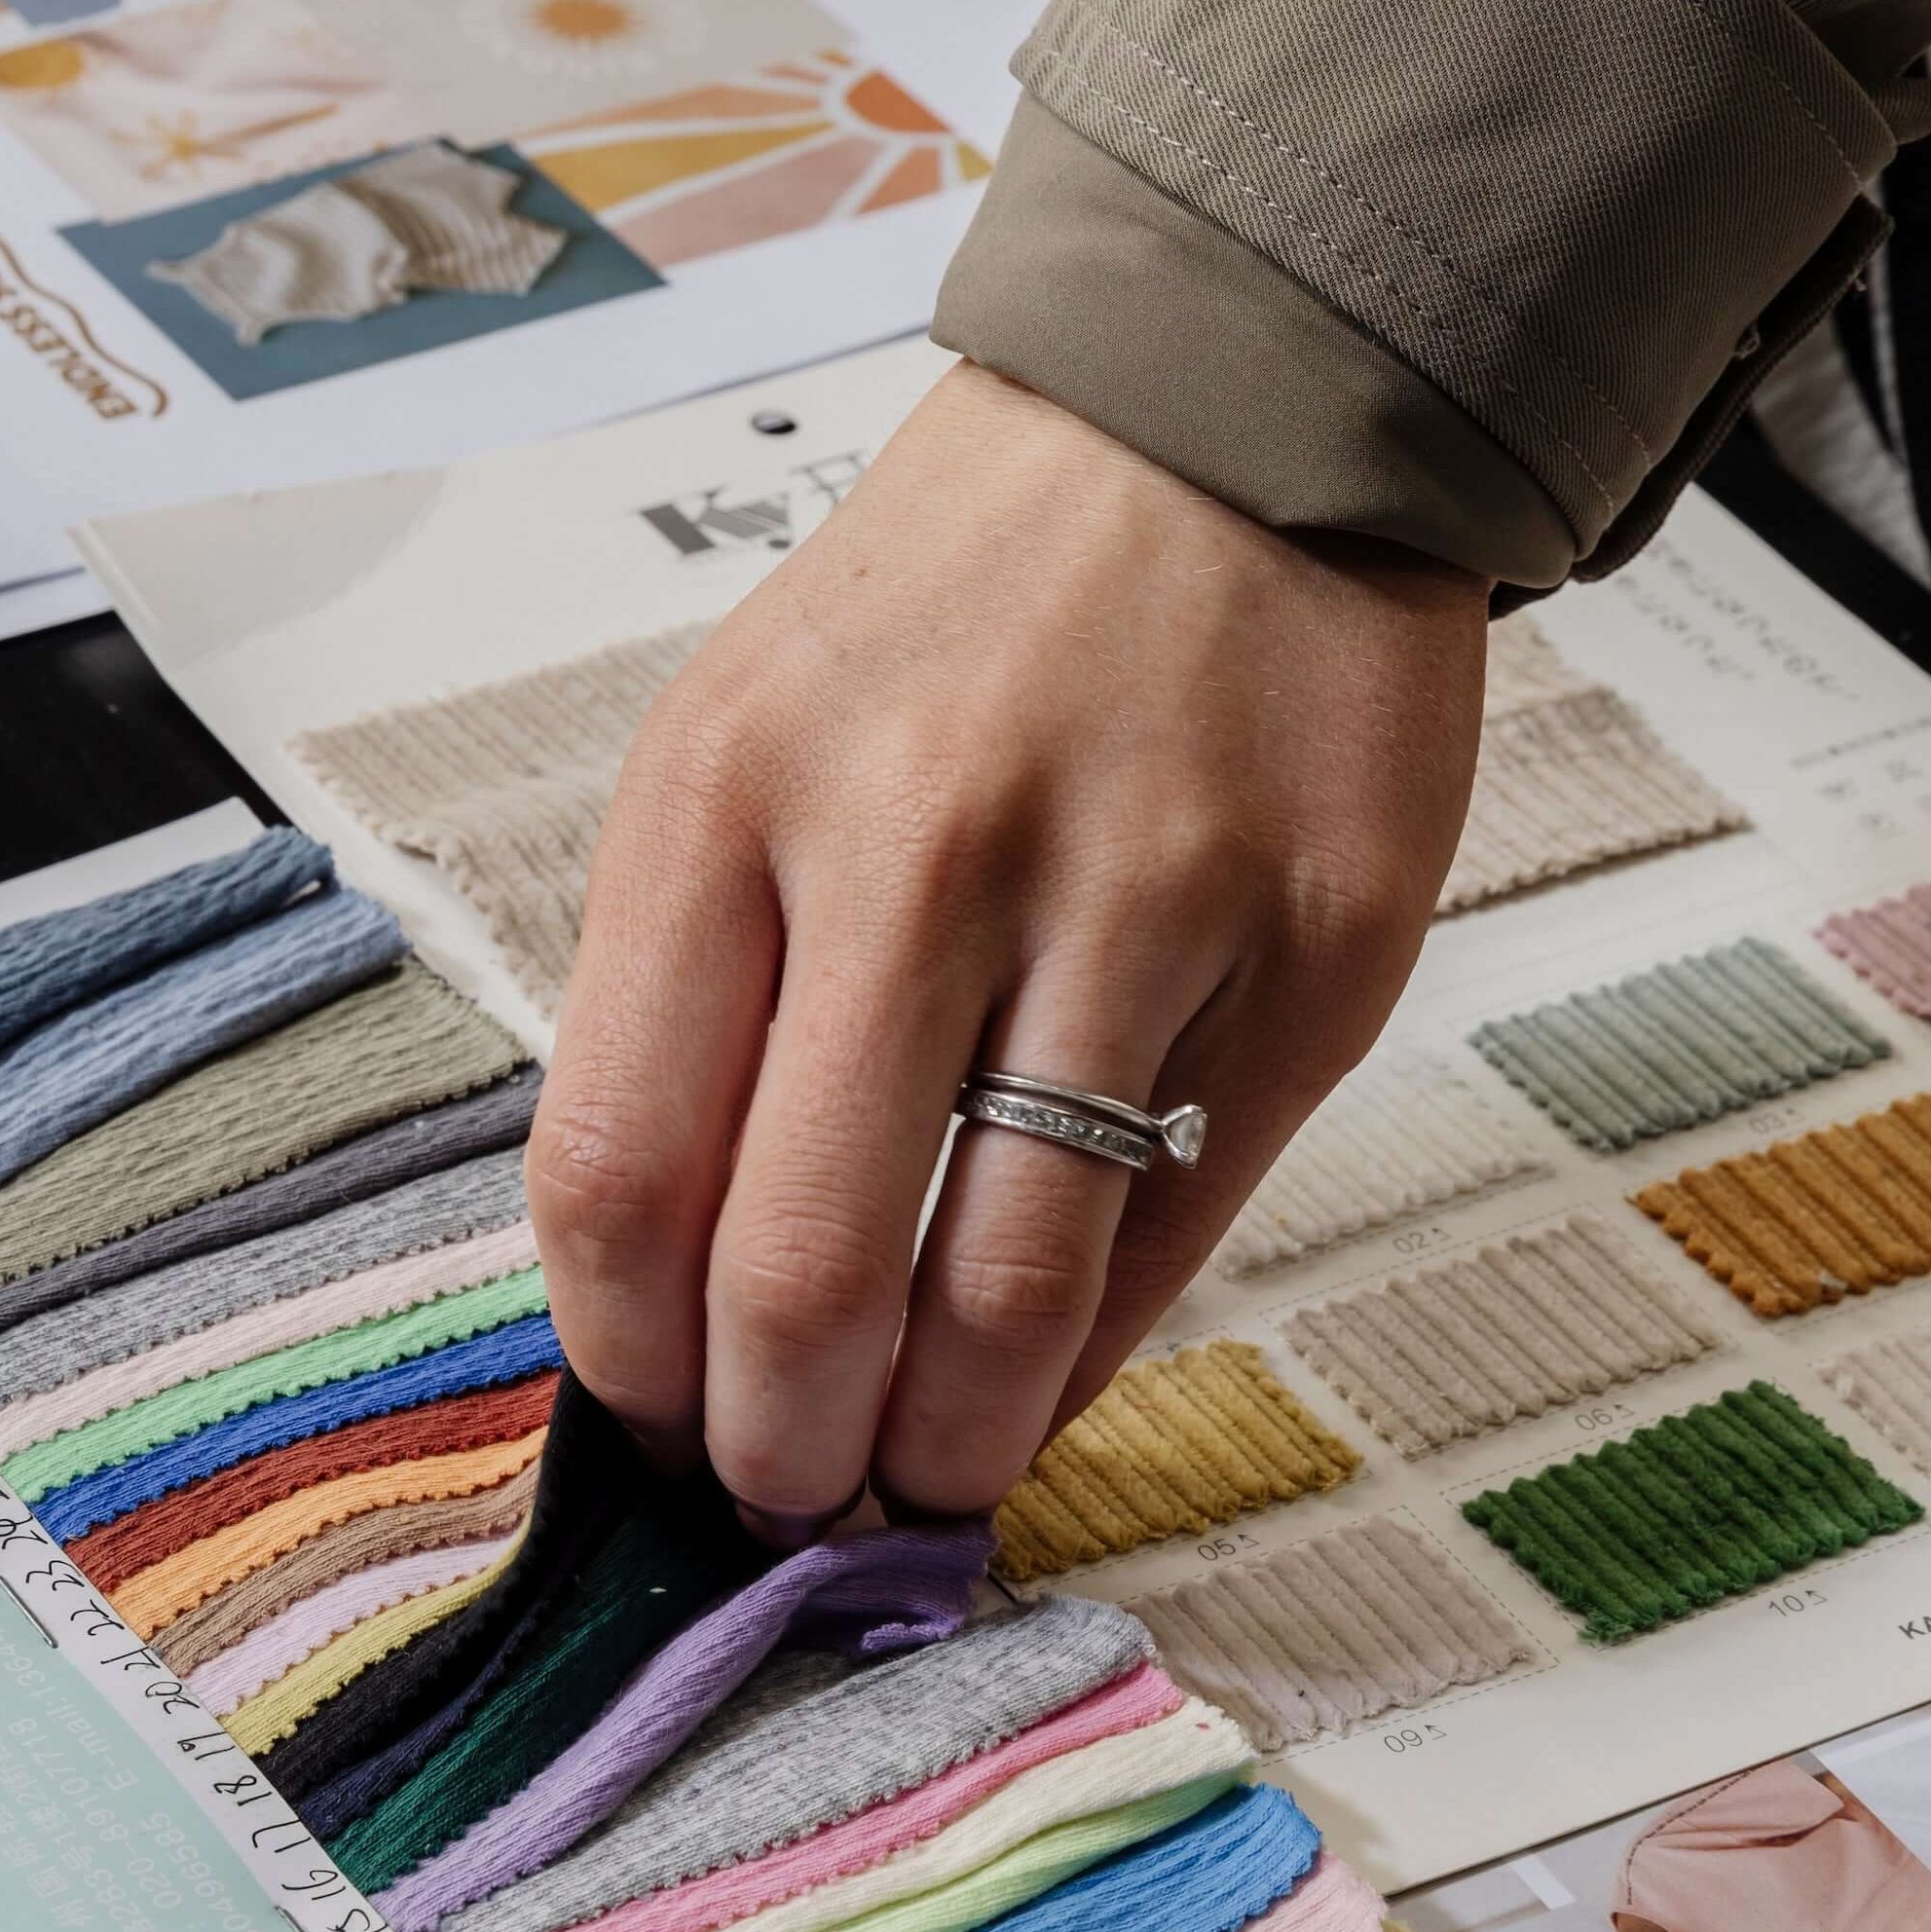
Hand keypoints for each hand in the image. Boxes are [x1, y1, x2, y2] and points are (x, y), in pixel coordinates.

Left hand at [525, 363, 1489, 1532]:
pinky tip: (1045, 1384)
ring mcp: (1137, 898)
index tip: (655, 1426)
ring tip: (924, 1488)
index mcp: (728, 796)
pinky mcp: (1313, 951)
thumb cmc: (955, 615)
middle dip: (782, 1456)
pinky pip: (1176, 1230)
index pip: (617, 1167)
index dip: (626, 1359)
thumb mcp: (743, 740)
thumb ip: (691, 994)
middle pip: (802, 1269)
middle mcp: (919, 846)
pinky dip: (1092, 1354)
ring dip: (950, 1448)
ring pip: (1009, 1287)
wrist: (1227, 423)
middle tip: (791, 1508)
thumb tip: (668, 1299)